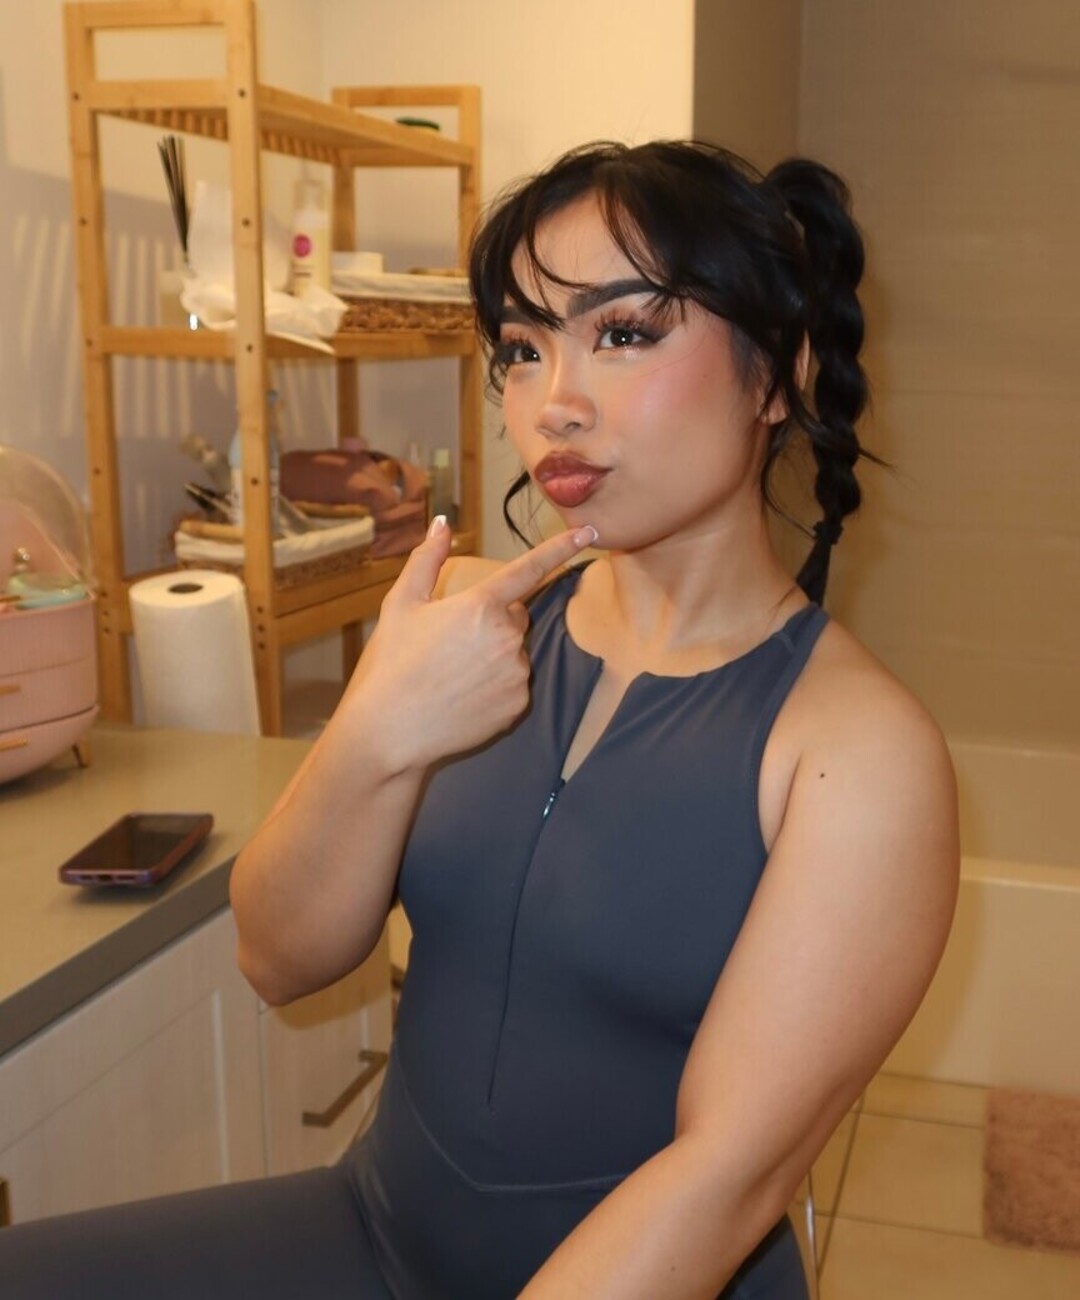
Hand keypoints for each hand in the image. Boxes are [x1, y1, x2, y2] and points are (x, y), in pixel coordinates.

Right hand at [345, 518, 597, 773]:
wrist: (389, 731)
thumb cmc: (391, 664)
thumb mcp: (401, 604)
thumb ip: (426, 559)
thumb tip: (442, 524)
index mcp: (481, 605)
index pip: (529, 568)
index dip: (560, 548)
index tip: (588, 532)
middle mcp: (507, 637)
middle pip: (515, 616)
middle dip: (493, 621)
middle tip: (453, 642)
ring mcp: (516, 673)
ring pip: (515, 652)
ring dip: (495, 656)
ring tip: (454, 675)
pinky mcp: (518, 704)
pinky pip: (515, 684)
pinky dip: (496, 686)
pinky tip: (464, 696)